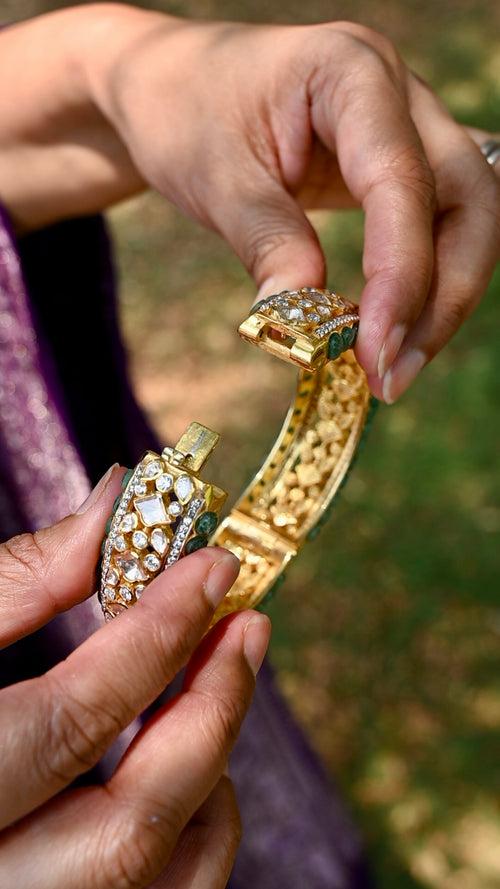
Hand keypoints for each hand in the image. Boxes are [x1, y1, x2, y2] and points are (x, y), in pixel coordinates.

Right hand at [0, 465, 269, 888]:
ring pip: (149, 882)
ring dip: (207, 780)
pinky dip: (190, 839)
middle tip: (246, 626)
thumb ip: (20, 578)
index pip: (71, 720)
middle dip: (208, 715)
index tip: (214, 566)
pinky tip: (184, 771)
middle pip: (128, 827)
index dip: (157, 635)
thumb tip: (117, 505)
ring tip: (216, 688)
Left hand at [89, 9, 499, 401]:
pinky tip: (390, 330)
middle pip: (468, 199)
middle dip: (443, 295)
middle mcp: (398, 92)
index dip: (402, 273)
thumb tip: (308, 332)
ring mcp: (406, 125)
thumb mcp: (216, 179)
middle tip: (394, 375)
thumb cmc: (185, 112)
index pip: (402, 180)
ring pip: (465, 217)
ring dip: (441, 298)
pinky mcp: (397, 164)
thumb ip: (269, 246)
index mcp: (350, 70)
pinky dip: (422, 282)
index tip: (376, 350)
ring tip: (390, 368)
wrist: (170, 85)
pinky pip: (435, 226)